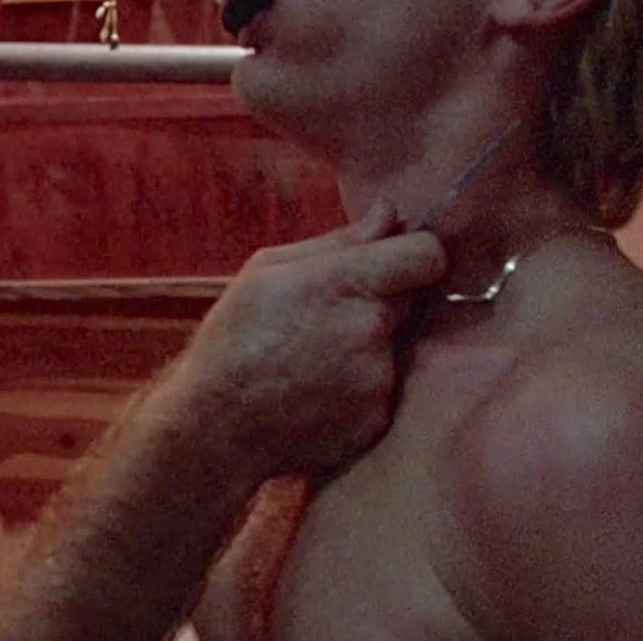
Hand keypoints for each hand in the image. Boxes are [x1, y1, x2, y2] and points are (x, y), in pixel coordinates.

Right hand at [170, 203, 445, 482]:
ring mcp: (378, 380)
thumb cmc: (233, 340)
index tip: (397, 260)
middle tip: (328, 317)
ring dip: (367, 347)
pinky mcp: (378, 419)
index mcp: (344, 284)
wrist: (216, 428)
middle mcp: (370, 329)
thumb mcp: (267, 270)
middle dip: (380, 301)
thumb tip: (390, 214)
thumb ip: (339, 241)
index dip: (416, 253)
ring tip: (314, 361)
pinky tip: (318, 392)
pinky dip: (360, 388)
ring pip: (395, 347)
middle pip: (410, 300)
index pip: (427, 255)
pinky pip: (385, 389)